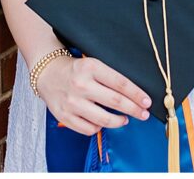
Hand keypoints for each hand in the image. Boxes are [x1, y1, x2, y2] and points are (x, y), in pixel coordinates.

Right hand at [36, 55, 151, 135]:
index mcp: (90, 67)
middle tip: (143, 114)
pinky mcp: (64, 115)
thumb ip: (110, 78)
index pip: (120, 83)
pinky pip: (89, 129)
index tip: (147, 101)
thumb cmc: (74, 70)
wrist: (46, 73)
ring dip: (120, 121)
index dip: (137, 94)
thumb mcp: (92, 64)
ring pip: (104, 120)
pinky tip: (102, 122)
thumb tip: (135, 96)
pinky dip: (99, 128)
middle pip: (116, 102)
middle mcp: (81, 84)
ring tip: (125, 119)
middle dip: (134, 110)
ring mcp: (72, 102)